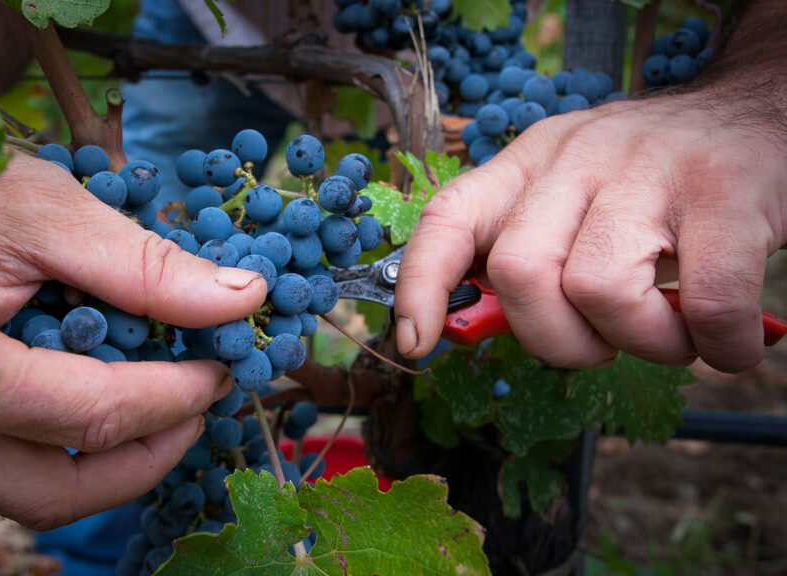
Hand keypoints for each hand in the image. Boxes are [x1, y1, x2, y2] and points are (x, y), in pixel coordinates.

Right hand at [0, 155, 267, 529]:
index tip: (221, 368)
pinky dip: (52, 438)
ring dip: (100, 458)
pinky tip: (88, 384)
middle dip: (144, 457)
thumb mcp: (34, 207)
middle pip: (52, 492)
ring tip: (154, 398)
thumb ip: (138, 263)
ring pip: (16, 489)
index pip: (88, 418)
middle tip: (197, 405)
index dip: (173, 398)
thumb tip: (238, 299)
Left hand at [395, 90, 786, 372]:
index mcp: (529, 163)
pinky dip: (718, 345)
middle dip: (556, 341)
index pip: (449, 216)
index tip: (413, 341)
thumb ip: (528, 250)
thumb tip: (472, 325)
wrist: (759, 111)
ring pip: (600, 290)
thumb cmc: (653, 182)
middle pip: (520, 273)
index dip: (419, 283)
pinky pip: (706, 303)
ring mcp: (650, 170)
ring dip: (642, 344)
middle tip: (602, 344)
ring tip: (673, 335)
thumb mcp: (573, 196)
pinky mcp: (725, 190)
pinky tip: (730, 340)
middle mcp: (578, 158)